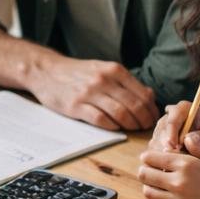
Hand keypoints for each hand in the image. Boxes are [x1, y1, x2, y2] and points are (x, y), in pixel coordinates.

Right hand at [27, 55, 158, 130]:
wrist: (46, 71)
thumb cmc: (78, 72)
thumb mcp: (103, 69)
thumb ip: (126, 82)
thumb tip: (150, 96)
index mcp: (114, 70)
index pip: (143, 94)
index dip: (151, 109)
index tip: (153, 118)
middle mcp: (103, 80)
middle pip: (134, 106)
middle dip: (144, 121)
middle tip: (146, 128)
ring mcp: (89, 93)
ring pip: (121, 114)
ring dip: (131, 125)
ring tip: (132, 129)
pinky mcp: (76, 106)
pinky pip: (101, 120)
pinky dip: (112, 127)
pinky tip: (115, 127)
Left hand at [139, 139, 199, 198]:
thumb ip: (196, 146)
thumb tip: (183, 135)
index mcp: (185, 166)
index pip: (150, 158)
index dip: (148, 156)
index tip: (151, 158)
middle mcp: (178, 184)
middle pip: (144, 175)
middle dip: (146, 170)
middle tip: (151, 171)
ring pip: (148, 192)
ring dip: (150, 186)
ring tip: (158, 184)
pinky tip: (166, 198)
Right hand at [149, 102, 199, 160]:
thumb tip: (189, 138)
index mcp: (183, 108)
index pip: (172, 120)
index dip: (171, 135)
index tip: (175, 149)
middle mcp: (169, 116)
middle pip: (161, 132)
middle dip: (167, 147)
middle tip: (177, 161)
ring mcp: (162, 128)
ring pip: (156, 142)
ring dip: (164, 155)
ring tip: (179, 164)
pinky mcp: (159, 140)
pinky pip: (155, 150)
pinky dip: (162, 159)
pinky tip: (173, 166)